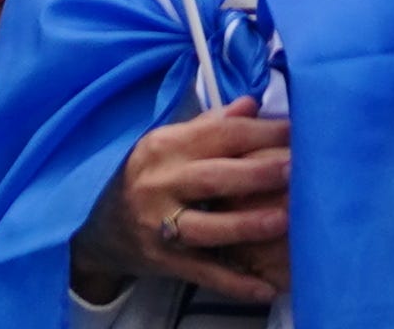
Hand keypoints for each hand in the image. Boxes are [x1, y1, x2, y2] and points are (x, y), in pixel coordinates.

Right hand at [74, 103, 287, 305]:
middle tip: (295, 169)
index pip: (217, 134)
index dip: (259, 131)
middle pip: (213, 177)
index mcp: (164, 146)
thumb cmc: (146, 176)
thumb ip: (210, 124)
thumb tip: (252, 103)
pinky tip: (265, 289)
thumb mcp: (168, 143)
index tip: (296, 131)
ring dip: (245, 225)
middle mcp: (159, 183)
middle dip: (256, 173)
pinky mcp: (163, 262)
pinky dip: (234, 284)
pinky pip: (203, 273)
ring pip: (206, 227)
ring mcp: (158, 225)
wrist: (97, 228)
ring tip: (283, 220)